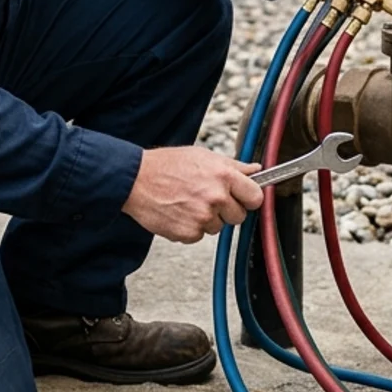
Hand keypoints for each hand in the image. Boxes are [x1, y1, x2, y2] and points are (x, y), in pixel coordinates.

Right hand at [123, 146, 264, 243]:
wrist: (135, 180)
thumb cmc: (166, 166)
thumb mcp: (203, 156)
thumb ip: (233, 166)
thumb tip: (256, 170)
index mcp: (223, 176)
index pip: (256, 197)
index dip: (249, 198)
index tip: (244, 198)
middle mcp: (216, 197)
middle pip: (239, 217)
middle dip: (227, 210)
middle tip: (208, 198)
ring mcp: (202, 217)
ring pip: (218, 227)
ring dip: (207, 219)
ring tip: (188, 202)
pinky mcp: (188, 233)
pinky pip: (199, 235)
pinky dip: (191, 228)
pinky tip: (179, 212)